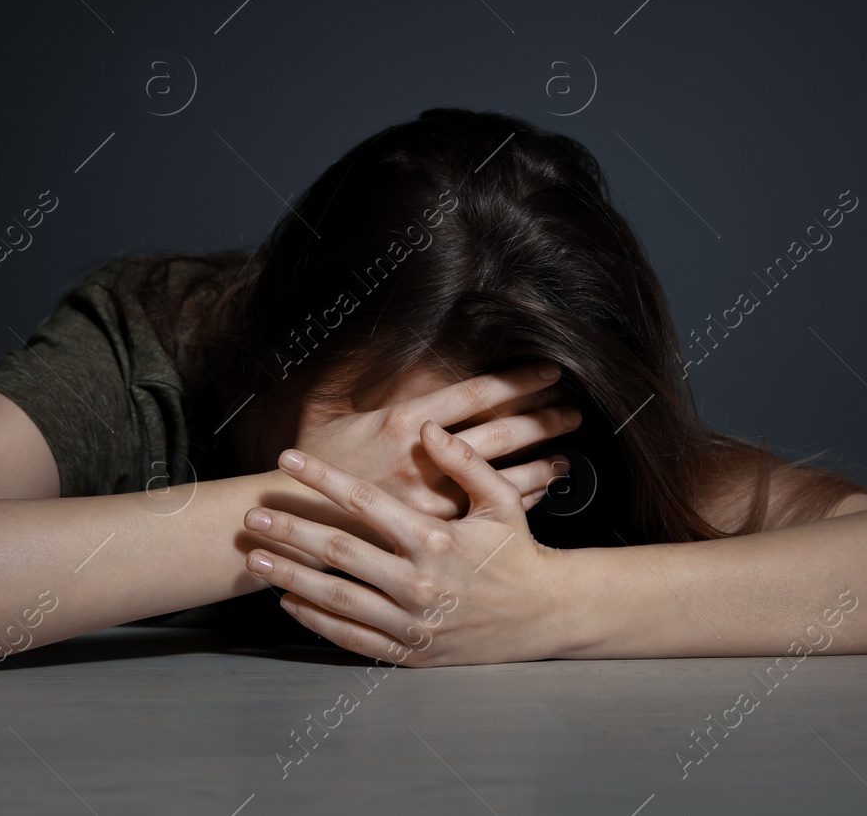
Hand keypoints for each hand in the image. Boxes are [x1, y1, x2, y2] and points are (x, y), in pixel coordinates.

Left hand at [245, 418, 571, 665]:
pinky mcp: (410, 651)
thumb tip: (429, 427)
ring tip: (256, 559)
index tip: (290, 460)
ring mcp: (412, 622)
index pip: (366, 502)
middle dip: (291, 531)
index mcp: (437, 540)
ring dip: (291, 577)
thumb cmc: (519, 553)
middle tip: (253, 515)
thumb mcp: (501, 501)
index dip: (323, 478)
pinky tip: (289, 602)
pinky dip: (316, 620)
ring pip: (336, 598)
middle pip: (339, 552)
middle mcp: (419, 583)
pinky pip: (352, 636)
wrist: (545, 616)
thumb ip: (463, 463)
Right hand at [290, 362, 580, 521]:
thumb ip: (355, 371)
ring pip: (502, 477)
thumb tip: (375, 335)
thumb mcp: (327, 406)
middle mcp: (423, 459)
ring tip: (566, 455)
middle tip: (573, 410)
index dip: (518, 380)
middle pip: (500, 432)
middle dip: (542, 418)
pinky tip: (538, 493)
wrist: (293, 520)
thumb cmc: (312, 461)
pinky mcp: (433, 531)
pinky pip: (486, 514)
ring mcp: (430, 498)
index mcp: (402, 421)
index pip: (475, 393)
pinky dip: (517, 502)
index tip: (549, 371)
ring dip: (540, 462)